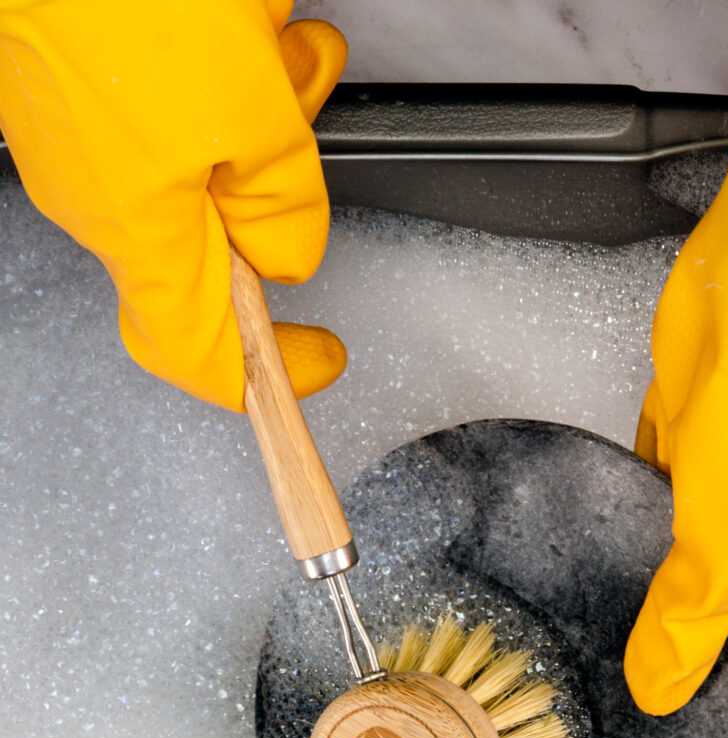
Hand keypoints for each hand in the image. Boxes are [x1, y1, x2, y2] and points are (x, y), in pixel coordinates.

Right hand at [0, 1, 347, 407]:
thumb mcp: (250, 108)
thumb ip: (281, 200)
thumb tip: (287, 253)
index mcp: (137, 232)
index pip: (198, 351)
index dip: (268, 370)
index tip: (320, 354)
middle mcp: (96, 198)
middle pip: (215, 232)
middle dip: (277, 172)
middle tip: (305, 96)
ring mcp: (76, 138)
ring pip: (197, 149)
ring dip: (257, 96)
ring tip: (275, 30)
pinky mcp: (67, 80)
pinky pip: (162, 97)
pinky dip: (213, 61)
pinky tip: (235, 11)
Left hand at [626, 0, 727, 714]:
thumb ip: (687, 625)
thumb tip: (660, 686)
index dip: (725, 702)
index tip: (668, 729)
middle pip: (725, 619)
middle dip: (676, 643)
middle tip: (614, 681)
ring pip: (685, 557)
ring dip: (647, 577)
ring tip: (592, 621)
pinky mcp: (696, 437)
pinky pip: (655, 495)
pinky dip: (629, 514)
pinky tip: (594, 540)